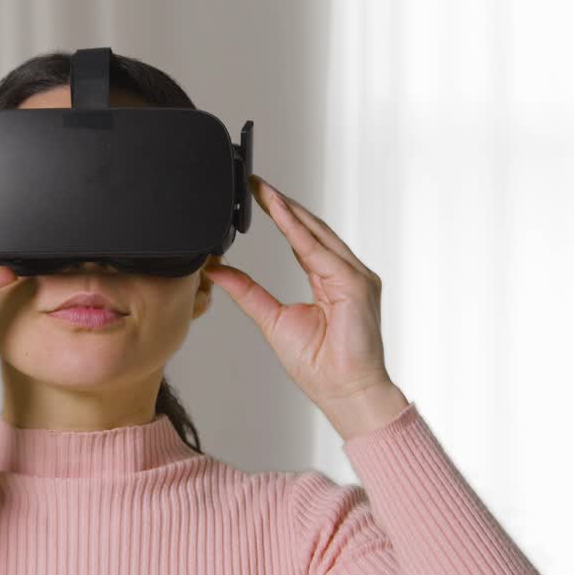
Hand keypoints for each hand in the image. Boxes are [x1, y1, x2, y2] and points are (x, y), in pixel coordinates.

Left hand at [205, 174, 408, 439]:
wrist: (344, 391)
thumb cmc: (319, 365)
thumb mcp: (272, 319)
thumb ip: (247, 291)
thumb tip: (218, 270)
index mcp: (329, 280)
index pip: (301, 239)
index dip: (280, 216)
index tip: (256, 196)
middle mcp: (345, 273)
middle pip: (311, 228)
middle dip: (282, 204)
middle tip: (255, 183)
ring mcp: (355, 276)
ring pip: (316, 233)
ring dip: (289, 210)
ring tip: (264, 190)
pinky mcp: (356, 284)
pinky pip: (321, 251)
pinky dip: (299, 231)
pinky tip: (280, 214)